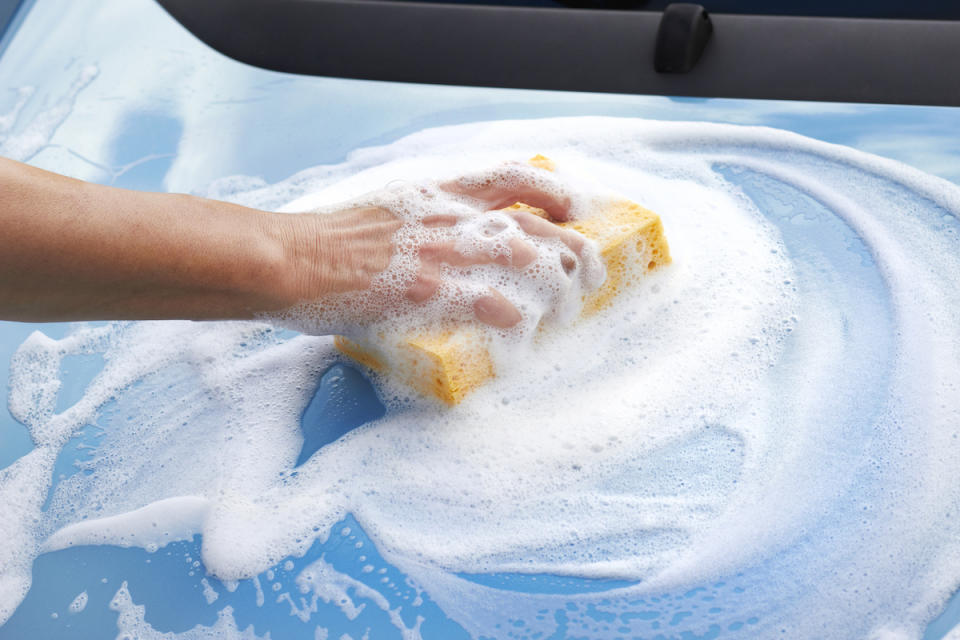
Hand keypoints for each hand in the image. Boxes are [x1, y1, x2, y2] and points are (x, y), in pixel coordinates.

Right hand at [267, 162, 604, 335]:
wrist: (286, 258)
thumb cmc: (324, 241)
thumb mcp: (381, 211)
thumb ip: (419, 221)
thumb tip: (439, 245)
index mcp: (435, 192)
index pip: (510, 176)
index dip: (551, 190)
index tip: (572, 208)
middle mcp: (447, 216)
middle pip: (532, 224)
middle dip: (571, 249)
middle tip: (588, 272)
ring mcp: (440, 252)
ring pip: (524, 258)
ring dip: (555, 285)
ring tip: (566, 308)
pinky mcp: (427, 290)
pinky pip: (488, 302)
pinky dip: (512, 316)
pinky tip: (522, 329)